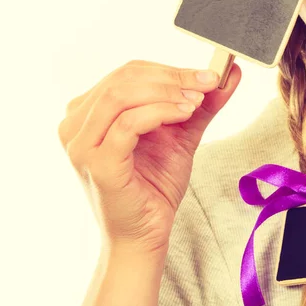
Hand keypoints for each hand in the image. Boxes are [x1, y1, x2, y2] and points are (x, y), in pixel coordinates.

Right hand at [58, 60, 240, 252]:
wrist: (144, 235)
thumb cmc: (153, 185)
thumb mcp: (180, 133)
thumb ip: (201, 103)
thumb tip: (230, 73)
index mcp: (88, 112)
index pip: (127, 73)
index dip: (168, 69)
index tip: (206, 75)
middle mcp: (75, 124)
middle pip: (123, 78)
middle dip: (171, 77)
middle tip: (205, 83)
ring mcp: (80, 144)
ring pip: (121, 95)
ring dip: (166, 92)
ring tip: (196, 101)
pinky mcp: (96, 162)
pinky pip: (128, 123)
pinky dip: (160, 112)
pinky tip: (185, 114)